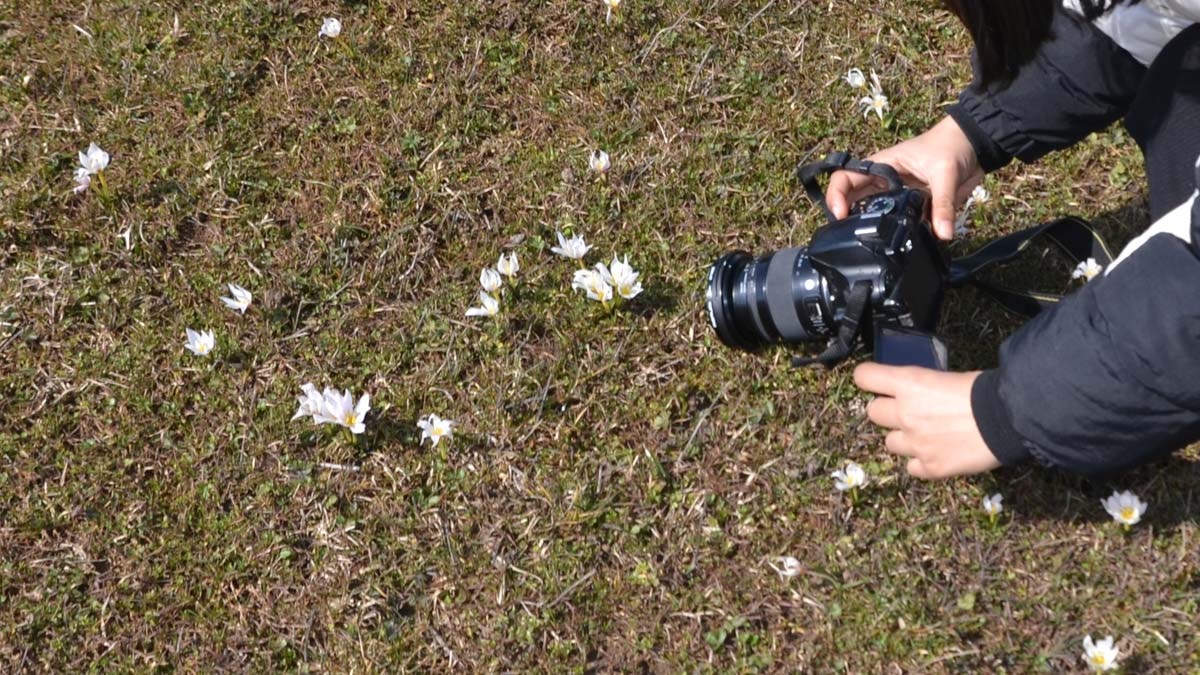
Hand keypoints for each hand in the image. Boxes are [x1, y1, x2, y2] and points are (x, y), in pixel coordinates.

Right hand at [827, 116, 983, 239]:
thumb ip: (943, 204)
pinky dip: (893, 233)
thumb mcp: (945, 173)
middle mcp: (884, 182)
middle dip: (846, 218)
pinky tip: (892, 246)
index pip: (845, 177)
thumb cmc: (952, 146)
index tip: (840, 216)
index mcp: (882, 166)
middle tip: (846, 238)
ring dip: (867, 227)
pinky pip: (897, 222)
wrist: (977, 146)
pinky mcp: (913, 206)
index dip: (836, 195)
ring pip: (872, 213)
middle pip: (853, 199)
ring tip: (863, 246)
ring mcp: (897, 195)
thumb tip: (943, 234)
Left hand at [853, 362, 1000, 479]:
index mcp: (908, 383)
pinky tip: (938, 453)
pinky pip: (911, 467)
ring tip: (927, 435)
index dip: (868, 379)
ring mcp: (915, 443)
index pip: (864, 377)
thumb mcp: (947, 377)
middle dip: (888, 412)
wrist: (1009, 420)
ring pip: (890, 443)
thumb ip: (922, 386)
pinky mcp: (929, 467)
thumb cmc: (985, 392)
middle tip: (910, 411)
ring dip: (904, 438)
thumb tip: (916, 392)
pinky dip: (922, 462)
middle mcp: (904, 413)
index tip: (874, 382)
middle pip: (873, 412)